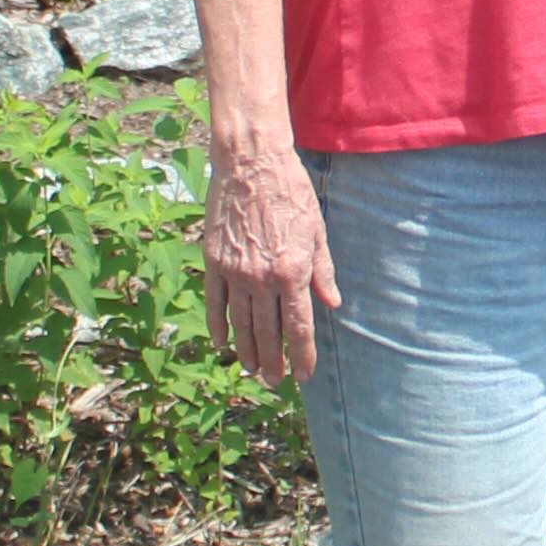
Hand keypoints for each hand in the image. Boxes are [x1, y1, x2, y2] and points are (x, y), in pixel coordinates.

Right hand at [201, 142, 340, 384]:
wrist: (251, 162)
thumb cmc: (290, 192)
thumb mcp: (317, 230)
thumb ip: (323, 271)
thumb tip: (332, 304)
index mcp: (293, 270)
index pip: (299, 326)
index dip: (302, 354)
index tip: (304, 375)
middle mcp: (262, 277)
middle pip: (268, 332)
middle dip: (274, 362)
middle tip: (276, 382)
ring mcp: (234, 271)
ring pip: (240, 323)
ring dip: (247, 351)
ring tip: (253, 370)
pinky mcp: (213, 261)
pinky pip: (215, 303)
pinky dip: (218, 326)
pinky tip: (222, 343)